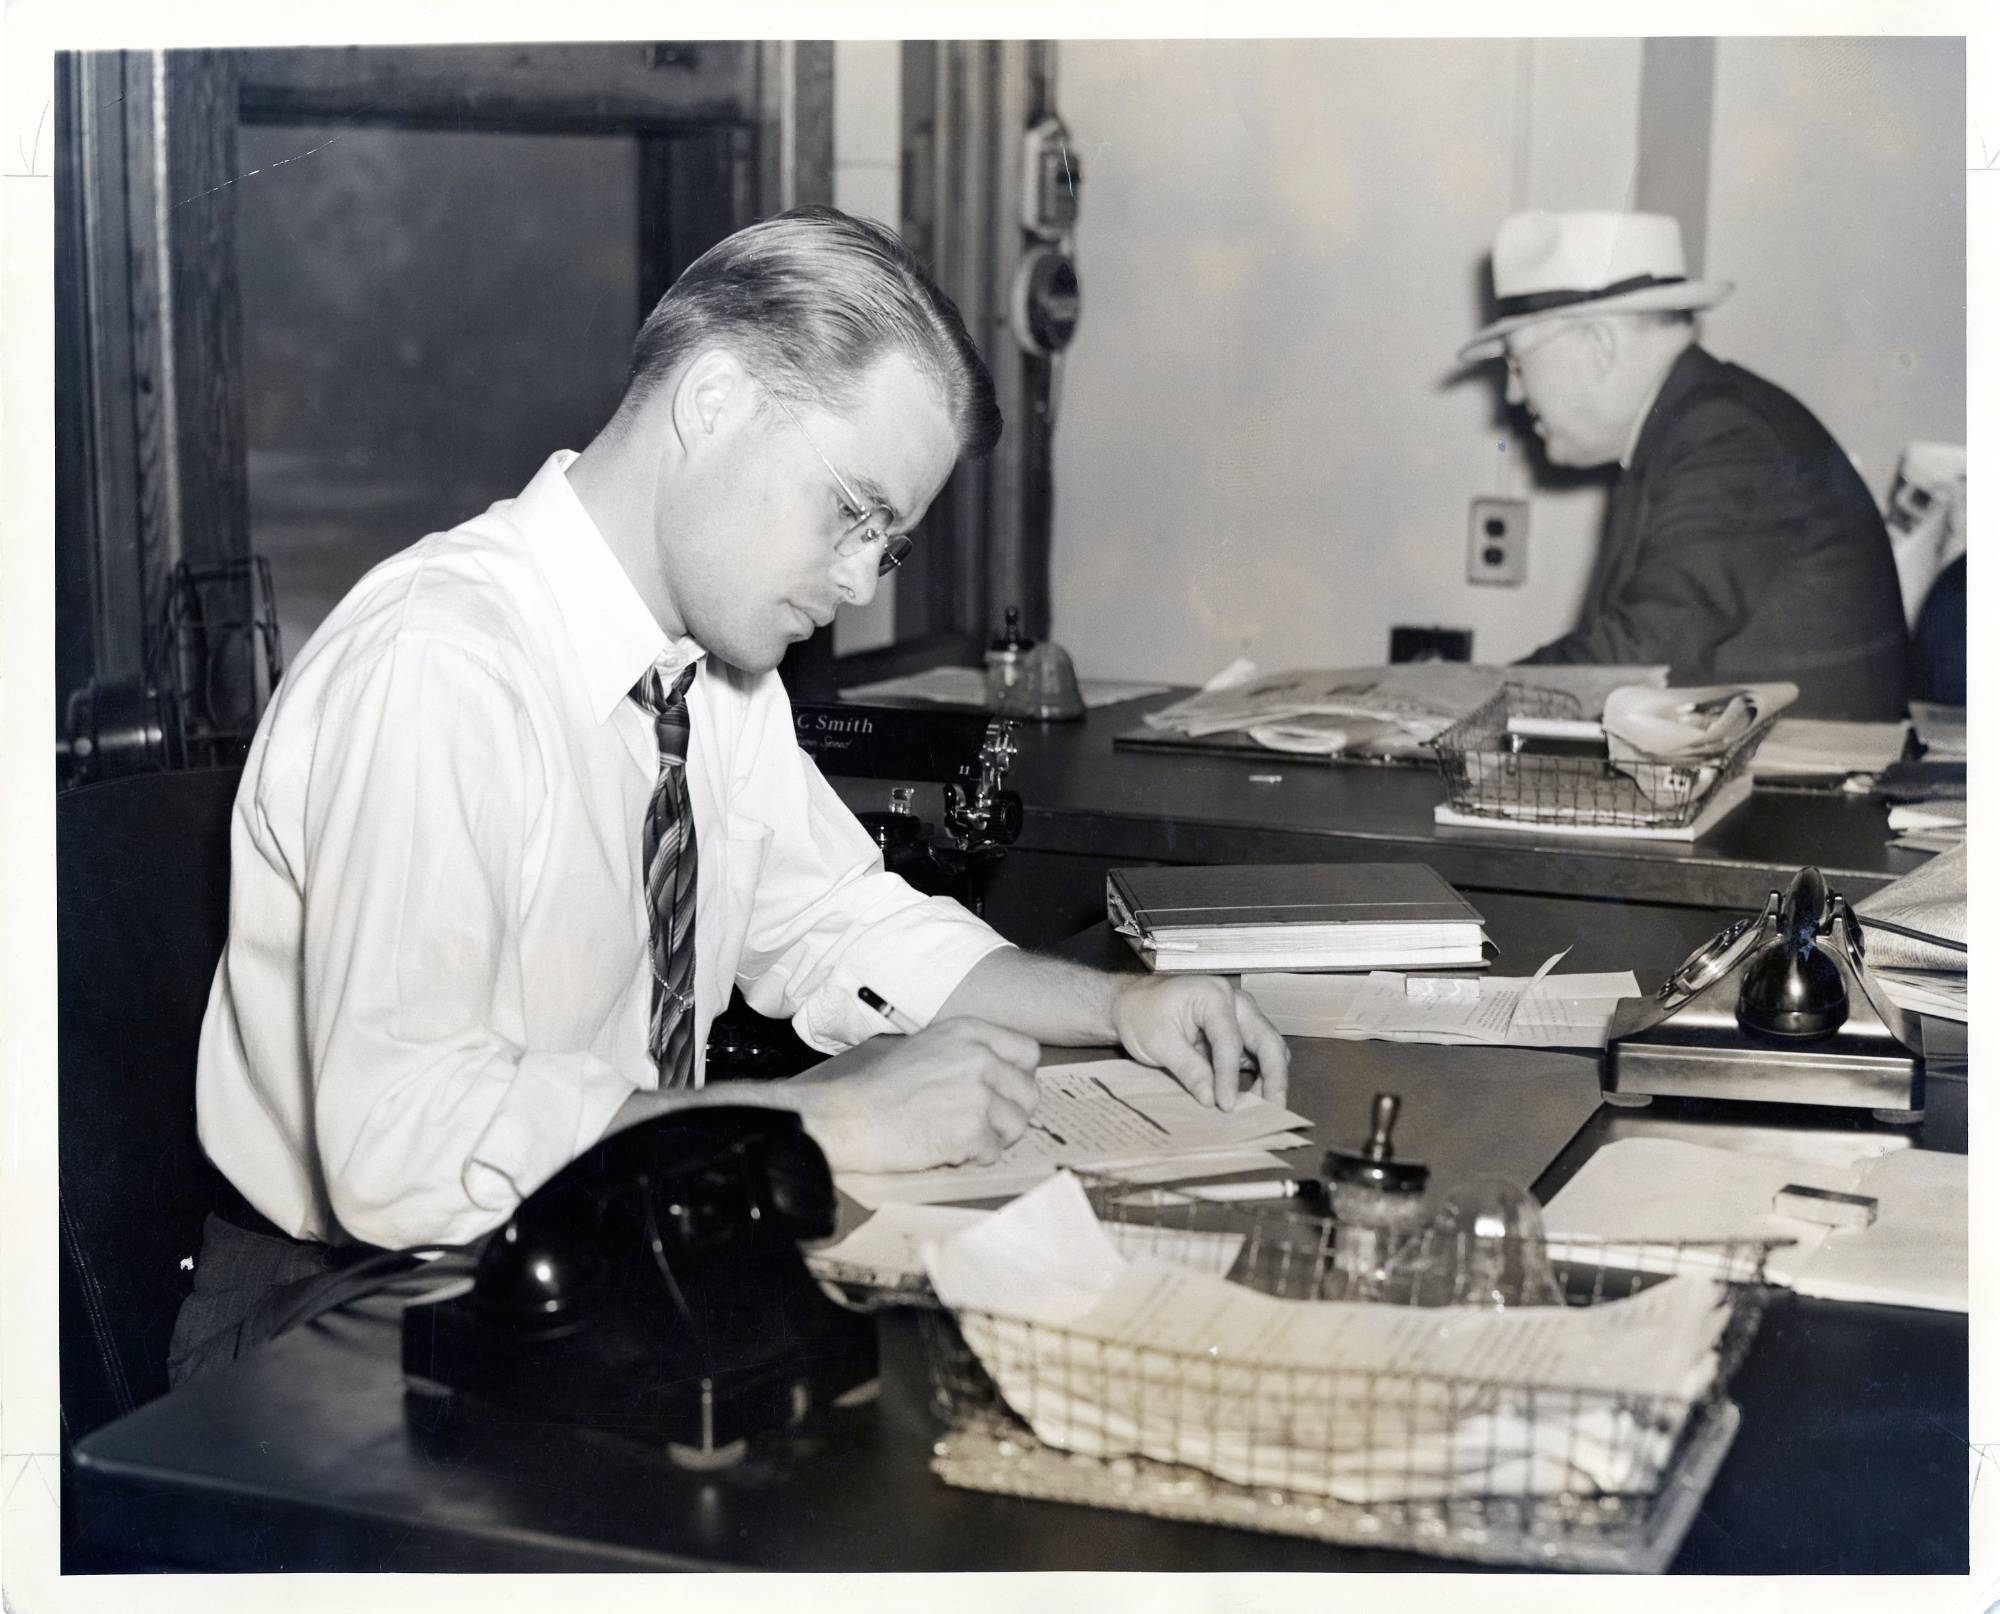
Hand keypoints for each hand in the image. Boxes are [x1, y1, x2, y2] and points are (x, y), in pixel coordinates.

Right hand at [784, 1017, 1041, 1173]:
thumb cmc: (880, 1086)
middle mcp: (981, 1058)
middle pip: (1029, 1093)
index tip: (1003, 1090)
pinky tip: (945, 1148)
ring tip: (959, 1136)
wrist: (850, 1117)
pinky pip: (994, 1152)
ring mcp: (979, 1095)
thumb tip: (1002, 1073)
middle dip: (1010, 1113)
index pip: (1028, 1052)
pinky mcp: (972, 1131)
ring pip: (1017, 1126)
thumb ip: (967, 1052)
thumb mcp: (926, 1046)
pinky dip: (973, 1157)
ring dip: (994, 1137)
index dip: (1018, 1076)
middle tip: (982, 1123)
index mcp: (970, 1032)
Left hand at [1110, 976, 1289, 1110]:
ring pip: (1270, 1048)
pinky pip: (1259, 1055)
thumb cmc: (1142, 1016)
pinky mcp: (1240, 1033)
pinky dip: (1262, 1077)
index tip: (1225, 1105)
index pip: (1230, 1039)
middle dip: (1275, 1076)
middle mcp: (1235, 1002)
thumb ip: (1188, 1069)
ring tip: (1264, 1110)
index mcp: (1213, 995)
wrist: (1133, 1004)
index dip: (1229, 1075)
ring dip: (1272, 1078)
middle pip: (1267, 1039)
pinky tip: (1255, 1100)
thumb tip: (1211, 1100)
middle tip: (1274, 1109)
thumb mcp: (1158, 1043)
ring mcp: (1241, 1016)